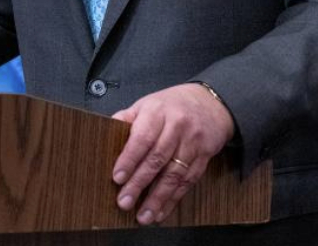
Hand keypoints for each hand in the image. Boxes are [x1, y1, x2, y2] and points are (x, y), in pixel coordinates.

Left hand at [111, 83, 235, 225]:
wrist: (211, 102)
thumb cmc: (172, 105)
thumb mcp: (147, 103)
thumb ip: (127, 118)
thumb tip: (106, 132)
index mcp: (158, 112)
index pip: (142, 138)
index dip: (129, 159)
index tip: (117, 178)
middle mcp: (177, 127)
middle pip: (157, 159)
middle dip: (139, 184)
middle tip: (124, 202)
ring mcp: (192, 142)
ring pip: (174, 174)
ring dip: (158, 198)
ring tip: (143, 215)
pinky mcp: (204, 156)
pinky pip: (188, 181)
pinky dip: (174, 199)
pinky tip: (162, 212)